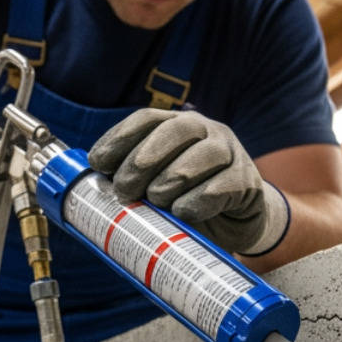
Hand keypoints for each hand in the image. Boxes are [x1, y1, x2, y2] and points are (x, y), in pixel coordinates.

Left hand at [89, 110, 289, 255]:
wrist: (237, 222)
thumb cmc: (189, 201)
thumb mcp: (157, 188)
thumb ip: (134, 183)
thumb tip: (94, 194)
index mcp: (178, 127)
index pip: (147, 119)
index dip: (120, 137)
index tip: (97, 162)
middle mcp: (206, 131)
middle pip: (173, 131)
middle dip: (142, 160)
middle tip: (124, 190)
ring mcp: (231, 153)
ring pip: (200, 156)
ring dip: (171, 180)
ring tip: (157, 201)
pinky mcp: (247, 181)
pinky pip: (222, 186)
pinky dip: (198, 201)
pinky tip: (184, 212)